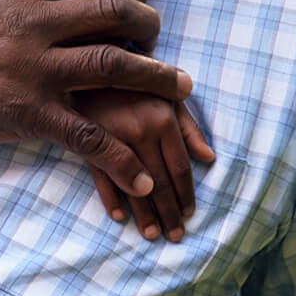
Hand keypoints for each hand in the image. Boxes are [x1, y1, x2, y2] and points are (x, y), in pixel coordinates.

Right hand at [0, 0, 191, 198]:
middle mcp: (31, 21)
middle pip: (112, 10)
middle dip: (149, 20)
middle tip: (162, 32)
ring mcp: (31, 67)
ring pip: (114, 65)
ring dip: (158, 78)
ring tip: (182, 88)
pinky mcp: (25, 113)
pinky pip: (87, 137)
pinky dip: (120, 158)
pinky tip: (139, 176)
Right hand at [74, 91, 214, 240]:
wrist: (91, 59)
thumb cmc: (135, 79)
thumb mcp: (167, 95)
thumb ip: (189, 126)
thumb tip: (209, 157)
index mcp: (162, 119)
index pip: (180, 168)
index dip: (187, 195)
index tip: (190, 215)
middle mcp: (139, 130)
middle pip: (159, 183)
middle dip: (169, 213)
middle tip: (175, 236)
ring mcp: (110, 137)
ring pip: (132, 186)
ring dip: (144, 215)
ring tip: (152, 235)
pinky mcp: (86, 139)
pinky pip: (101, 176)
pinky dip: (111, 198)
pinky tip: (120, 217)